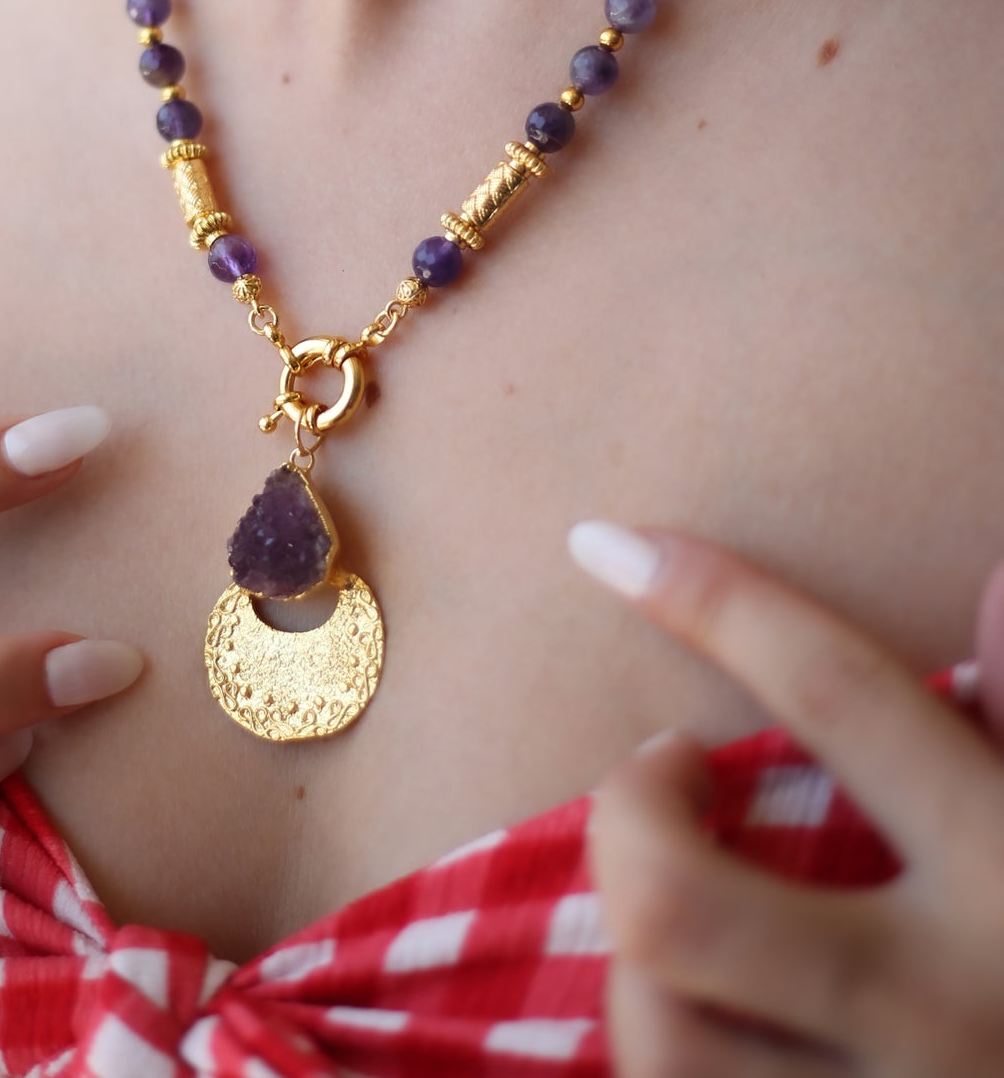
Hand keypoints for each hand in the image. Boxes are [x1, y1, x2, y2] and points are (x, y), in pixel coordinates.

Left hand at [569, 518, 1003, 1076]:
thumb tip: (992, 580)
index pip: (841, 700)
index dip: (715, 603)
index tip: (607, 544)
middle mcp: (942, 1008)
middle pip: (677, 904)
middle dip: (629, 814)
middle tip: (671, 773)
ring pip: (659, 1033)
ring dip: (638, 951)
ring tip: (691, 903)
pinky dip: (664, 1041)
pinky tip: (704, 1004)